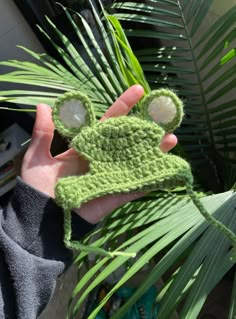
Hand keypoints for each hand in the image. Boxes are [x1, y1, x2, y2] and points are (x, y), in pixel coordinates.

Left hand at [21, 85, 176, 223]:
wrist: (41, 217)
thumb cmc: (37, 186)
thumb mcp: (37, 156)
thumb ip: (43, 132)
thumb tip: (44, 105)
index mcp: (86, 147)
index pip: (108, 122)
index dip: (122, 107)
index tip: (138, 90)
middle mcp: (102, 159)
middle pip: (128, 140)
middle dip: (146, 127)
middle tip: (164, 113)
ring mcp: (111, 176)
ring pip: (136, 161)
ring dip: (155, 151)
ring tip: (172, 138)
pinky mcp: (116, 194)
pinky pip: (137, 186)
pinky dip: (152, 179)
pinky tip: (168, 168)